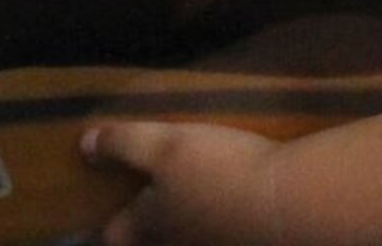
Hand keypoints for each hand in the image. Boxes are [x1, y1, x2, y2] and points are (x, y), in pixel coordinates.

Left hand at [83, 120, 293, 245]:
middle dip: (138, 233)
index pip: (109, 236)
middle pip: (145, 245)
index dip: (97, 229)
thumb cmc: (220, 174)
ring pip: (187, 242)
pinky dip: (217, 230)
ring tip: (181, 213)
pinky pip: (220, 239)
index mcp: (146, 228)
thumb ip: (120, 145)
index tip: (91, 227)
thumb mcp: (162, 145)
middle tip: (133, 219)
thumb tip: (84, 147)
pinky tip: (226, 217)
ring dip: (180, 231)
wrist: (297, 210)